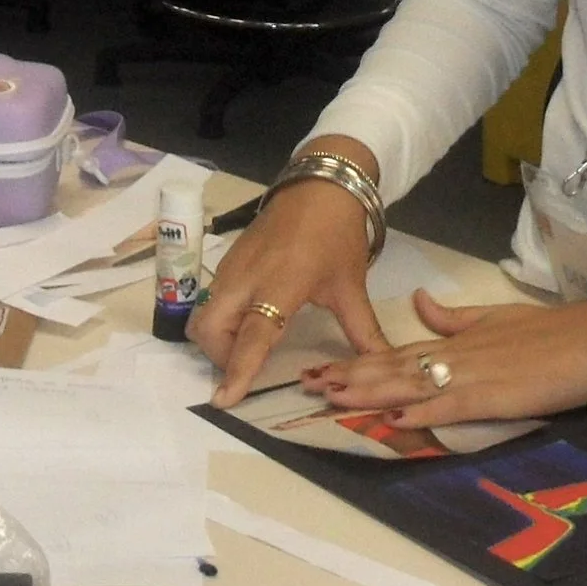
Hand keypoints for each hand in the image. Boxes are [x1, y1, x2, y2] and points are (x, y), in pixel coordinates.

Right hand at [191, 143, 390, 407]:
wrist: (319, 185)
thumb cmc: (338, 235)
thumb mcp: (351, 286)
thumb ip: (362, 331)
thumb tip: (383, 366)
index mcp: (281, 285)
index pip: (253, 335)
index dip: (238, 369)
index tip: (223, 400)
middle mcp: (247, 278)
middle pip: (209, 329)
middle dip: (220, 357)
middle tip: (247, 366)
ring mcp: (231, 268)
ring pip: (203, 315)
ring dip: (217, 339)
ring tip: (248, 344)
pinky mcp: (226, 262)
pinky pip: (209, 299)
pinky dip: (219, 319)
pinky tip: (247, 320)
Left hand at [302, 285, 586, 425]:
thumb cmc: (555, 333)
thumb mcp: (497, 317)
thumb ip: (455, 317)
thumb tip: (418, 302)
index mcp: (458, 339)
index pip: (398, 352)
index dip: (358, 361)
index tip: (322, 367)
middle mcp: (458, 354)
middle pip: (394, 367)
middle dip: (350, 377)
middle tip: (307, 385)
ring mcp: (475, 374)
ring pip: (412, 384)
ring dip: (370, 392)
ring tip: (331, 397)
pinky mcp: (496, 396)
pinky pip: (450, 405)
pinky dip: (420, 413)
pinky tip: (393, 419)